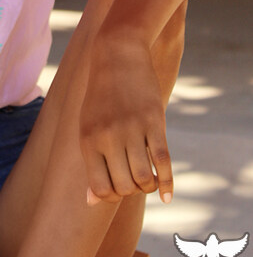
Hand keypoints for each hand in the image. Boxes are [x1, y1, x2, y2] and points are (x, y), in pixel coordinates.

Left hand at [79, 31, 171, 205]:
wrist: (117, 54)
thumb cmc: (101, 95)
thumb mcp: (87, 126)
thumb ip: (91, 162)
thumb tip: (91, 202)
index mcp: (88, 140)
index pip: (101, 189)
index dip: (112, 196)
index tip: (118, 187)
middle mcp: (108, 137)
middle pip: (124, 186)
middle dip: (131, 191)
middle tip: (133, 180)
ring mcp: (132, 129)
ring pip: (144, 178)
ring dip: (148, 186)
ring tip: (147, 178)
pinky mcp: (154, 121)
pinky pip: (163, 161)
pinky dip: (167, 183)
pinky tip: (166, 194)